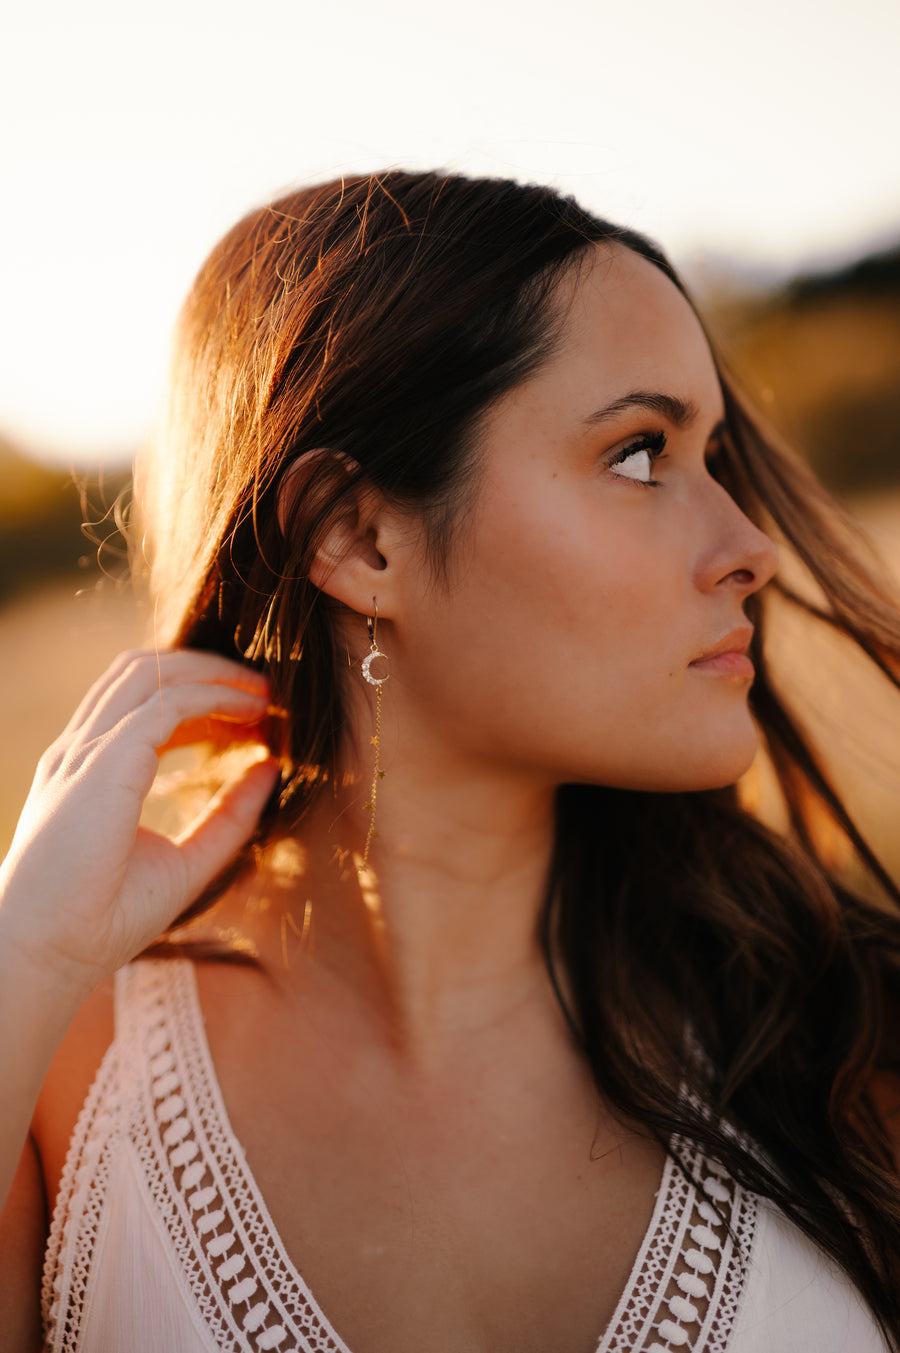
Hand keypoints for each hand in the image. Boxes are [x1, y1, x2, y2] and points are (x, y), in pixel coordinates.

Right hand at [0, 649, 279, 1000]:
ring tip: (261, 693)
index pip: (137, 703)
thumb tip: (271, 767)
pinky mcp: (105, 761)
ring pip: (149, 671)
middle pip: (140, 671)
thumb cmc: (103, 919)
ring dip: (211, 672)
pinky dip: (213, 697)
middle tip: (261, 691)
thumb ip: (228, 816)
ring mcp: (87, 751)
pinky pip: (167, 704)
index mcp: (87, 772)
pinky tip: (249, 712)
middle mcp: (81, 751)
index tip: (247, 713)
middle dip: (204, 668)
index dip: (195, 695)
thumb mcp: (186, 859)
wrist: (50, 951)